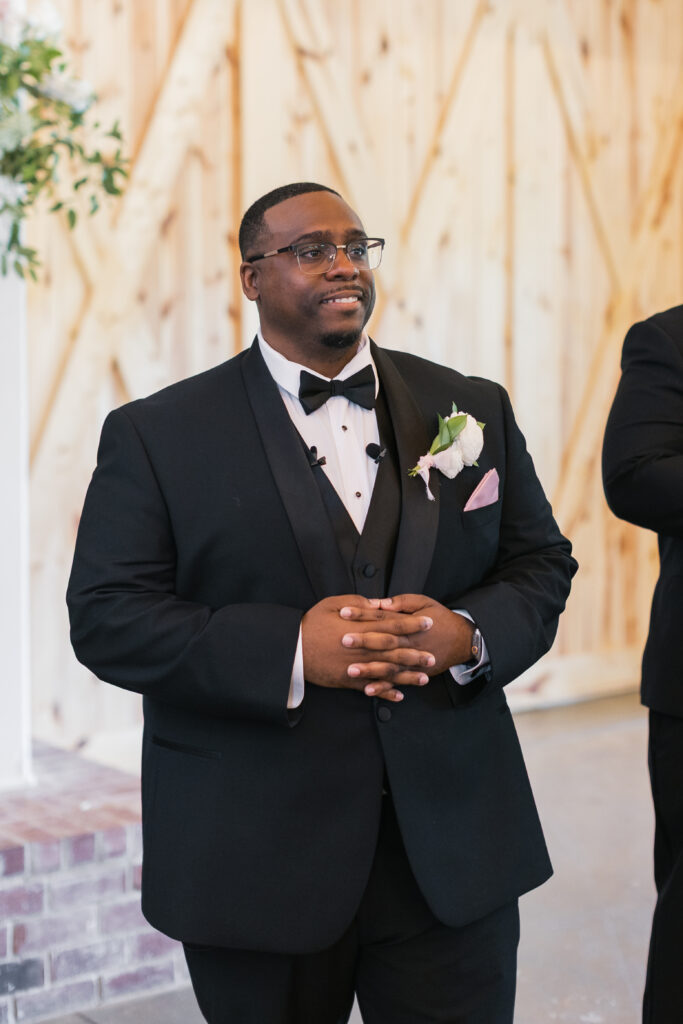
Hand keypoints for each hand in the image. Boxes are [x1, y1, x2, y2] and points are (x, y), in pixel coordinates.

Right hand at [302, 595, 435, 701]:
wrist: (293, 650)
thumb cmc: (311, 624)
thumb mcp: (332, 604)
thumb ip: (357, 604)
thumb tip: (376, 604)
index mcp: (361, 628)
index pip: (393, 625)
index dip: (412, 624)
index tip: (429, 623)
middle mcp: (363, 648)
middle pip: (395, 651)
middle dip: (416, 654)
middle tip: (433, 656)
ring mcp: (358, 667)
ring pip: (388, 672)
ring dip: (407, 676)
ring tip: (424, 678)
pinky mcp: (349, 681)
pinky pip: (372, 688)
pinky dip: (386, 693)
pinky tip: (400, 696)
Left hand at [340, 594, 474, 677]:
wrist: (462, 640)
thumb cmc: (440, 618)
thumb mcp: (423, 602)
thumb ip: (401, 602)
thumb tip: (379, 603)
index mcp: (408, 623)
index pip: (382, 617)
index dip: (363, 614)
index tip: (344, 612)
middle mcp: (409, 642)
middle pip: (383, 641)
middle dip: (363, 641)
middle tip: (343, 640)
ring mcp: (412, 660)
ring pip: (388, 665)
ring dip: (370, 669)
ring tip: (350, 670)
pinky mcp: (414, 673)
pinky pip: (397, 682)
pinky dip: (383, 687)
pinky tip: (367, 690)